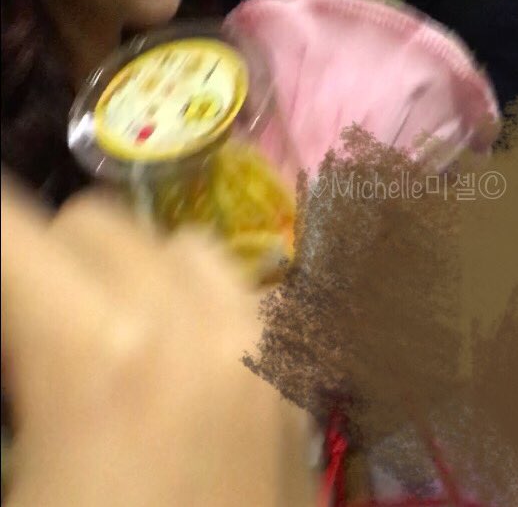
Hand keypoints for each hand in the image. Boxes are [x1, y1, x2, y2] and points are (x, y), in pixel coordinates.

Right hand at [1, 180, 311, 505]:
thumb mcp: (12, 481)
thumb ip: (11, 381)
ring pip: (177, 249)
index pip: (15, 236)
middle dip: (43, 267)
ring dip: (126, 279)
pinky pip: (243, 297)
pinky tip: (175, 370)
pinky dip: (198, 307)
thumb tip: (21, 351)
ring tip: (99, 348)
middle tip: (26, 343)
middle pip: (95, 228)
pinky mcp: (297, 391)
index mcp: (100, 363)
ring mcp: (263, 356)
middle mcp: (197, 331)